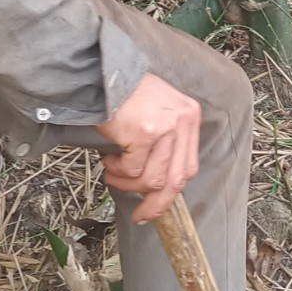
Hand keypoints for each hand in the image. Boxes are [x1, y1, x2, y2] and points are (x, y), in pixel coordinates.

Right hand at [95, 72, 200, 223]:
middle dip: (156, 205)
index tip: (157, 204)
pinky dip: (118, 171)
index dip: (172, 191)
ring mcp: (165, 127)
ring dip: (128, 184)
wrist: (102, 74)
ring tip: (113, 172)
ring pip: (151, 180)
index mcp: (189, 117)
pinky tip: (109, 160)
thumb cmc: (125, 93)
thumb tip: (156, 184)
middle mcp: (182, 122)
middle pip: (175, 180)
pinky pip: (132, 170)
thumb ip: (165, 141)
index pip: (188, 167)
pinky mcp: (145, 133)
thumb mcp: (158, 112)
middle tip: (140, 216)